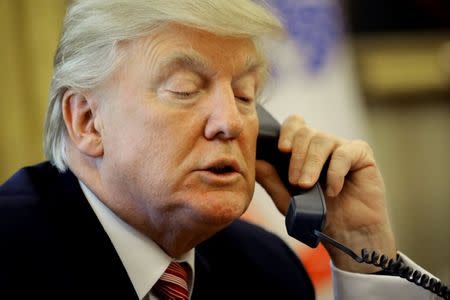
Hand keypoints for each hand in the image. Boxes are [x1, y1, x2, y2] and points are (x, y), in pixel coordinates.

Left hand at [255, 115, 396, 272]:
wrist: (346, 235)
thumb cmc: (316, 215)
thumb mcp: (286, 199)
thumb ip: (270, 179)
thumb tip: (253, 161)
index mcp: (304, 149)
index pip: (294, 124)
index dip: (286, 131)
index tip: (281, 149)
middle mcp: (323, 144)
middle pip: (306, 132)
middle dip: (296, 157)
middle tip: (295, 182)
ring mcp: (342, 147)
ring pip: (322, 140)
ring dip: (311, 164)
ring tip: (307, 186)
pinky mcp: (362, 155)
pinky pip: (344, 153)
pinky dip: (335, 172)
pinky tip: (332, 190)